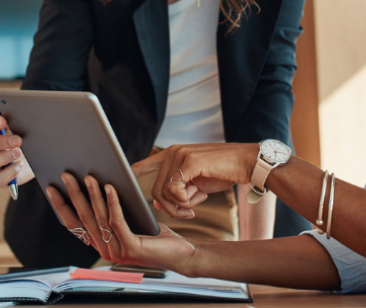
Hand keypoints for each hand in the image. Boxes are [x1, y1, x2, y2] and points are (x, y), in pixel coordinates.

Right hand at [0, 114, 34, 186]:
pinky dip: (9, 173)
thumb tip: (16, 110)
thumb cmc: (25, 137)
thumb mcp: (21, 126)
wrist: (38, 157)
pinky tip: (19, 165)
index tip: (3, 121)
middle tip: (18, 140)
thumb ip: (15, 118)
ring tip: (19, 153)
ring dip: (1, 158)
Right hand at [44, 173, 195, 270]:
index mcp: (101, 243)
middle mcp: (105, 249)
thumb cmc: (154, 234)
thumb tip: (97, 182)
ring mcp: (117, 251)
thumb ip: (111, 211)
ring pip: (99, 217)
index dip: (62, 206)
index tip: (52, 188)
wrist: (182, 253)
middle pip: (84, 218)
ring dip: (92, 194)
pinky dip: (112, 202)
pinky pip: (117, 220)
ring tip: (88, 176)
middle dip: (73, 194)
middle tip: (65, 175)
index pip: (74, 224)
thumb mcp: (129, 220)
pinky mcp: (131, 248)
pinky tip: (110, 186)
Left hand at [132, 143, 258, 218]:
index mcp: (172, 155)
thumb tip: (155, 202)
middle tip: (186, 213)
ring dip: (179, 206)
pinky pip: (175, 189)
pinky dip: (185, 200)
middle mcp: (173, 152)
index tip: (119, 182)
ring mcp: (180, 155)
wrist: (246, 163)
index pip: (144, 164)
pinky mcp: (189, 161)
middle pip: (155, 189)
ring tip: (194, 205)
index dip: (131, 174)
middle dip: (168, 208)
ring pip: (164, 192)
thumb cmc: (222, 173)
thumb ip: (176, 190)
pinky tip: (200, 198)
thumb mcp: (196, 184)